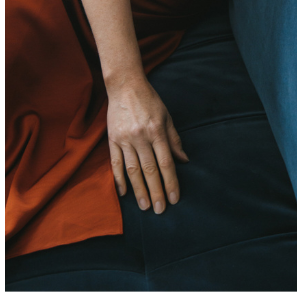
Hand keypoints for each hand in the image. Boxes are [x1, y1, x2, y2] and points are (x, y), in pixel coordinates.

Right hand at [106, 77, 188, 213]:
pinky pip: (115, 162)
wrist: (124, 85)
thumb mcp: (166, 117)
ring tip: (144, 206)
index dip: (170, 183)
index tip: (174, 199)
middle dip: (156, 191)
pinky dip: (119, 178)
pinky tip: (124, 192)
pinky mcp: (112, 138)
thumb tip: (184, 161)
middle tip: (160, 210)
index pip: (166, 163)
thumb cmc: (149, 100)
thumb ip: (174, 140)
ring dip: (139, 190)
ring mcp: (125, 138)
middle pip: (150, 170)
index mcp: (157, 131)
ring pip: (132, 169)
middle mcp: (141, 136)